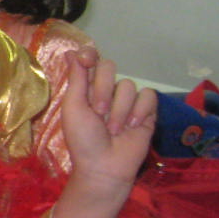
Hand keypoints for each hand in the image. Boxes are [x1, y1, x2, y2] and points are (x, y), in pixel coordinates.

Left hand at [61, 49, 156, 194]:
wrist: (104, 166)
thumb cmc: (83, 139)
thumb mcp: (74, 107)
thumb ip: (76, 78)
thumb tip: (71, 52)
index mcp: (85, 88)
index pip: (90, 58)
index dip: (89, 54)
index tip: (86, 60)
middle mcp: (106, 90)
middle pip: (109, 67)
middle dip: (102, 90)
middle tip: (98, 113)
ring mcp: (127, 100)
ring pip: (128, 85)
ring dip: (119, 110)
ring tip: (113, 130)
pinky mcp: (147, 111)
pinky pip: (147, 96)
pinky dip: (139, 112)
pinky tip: (132, 127)